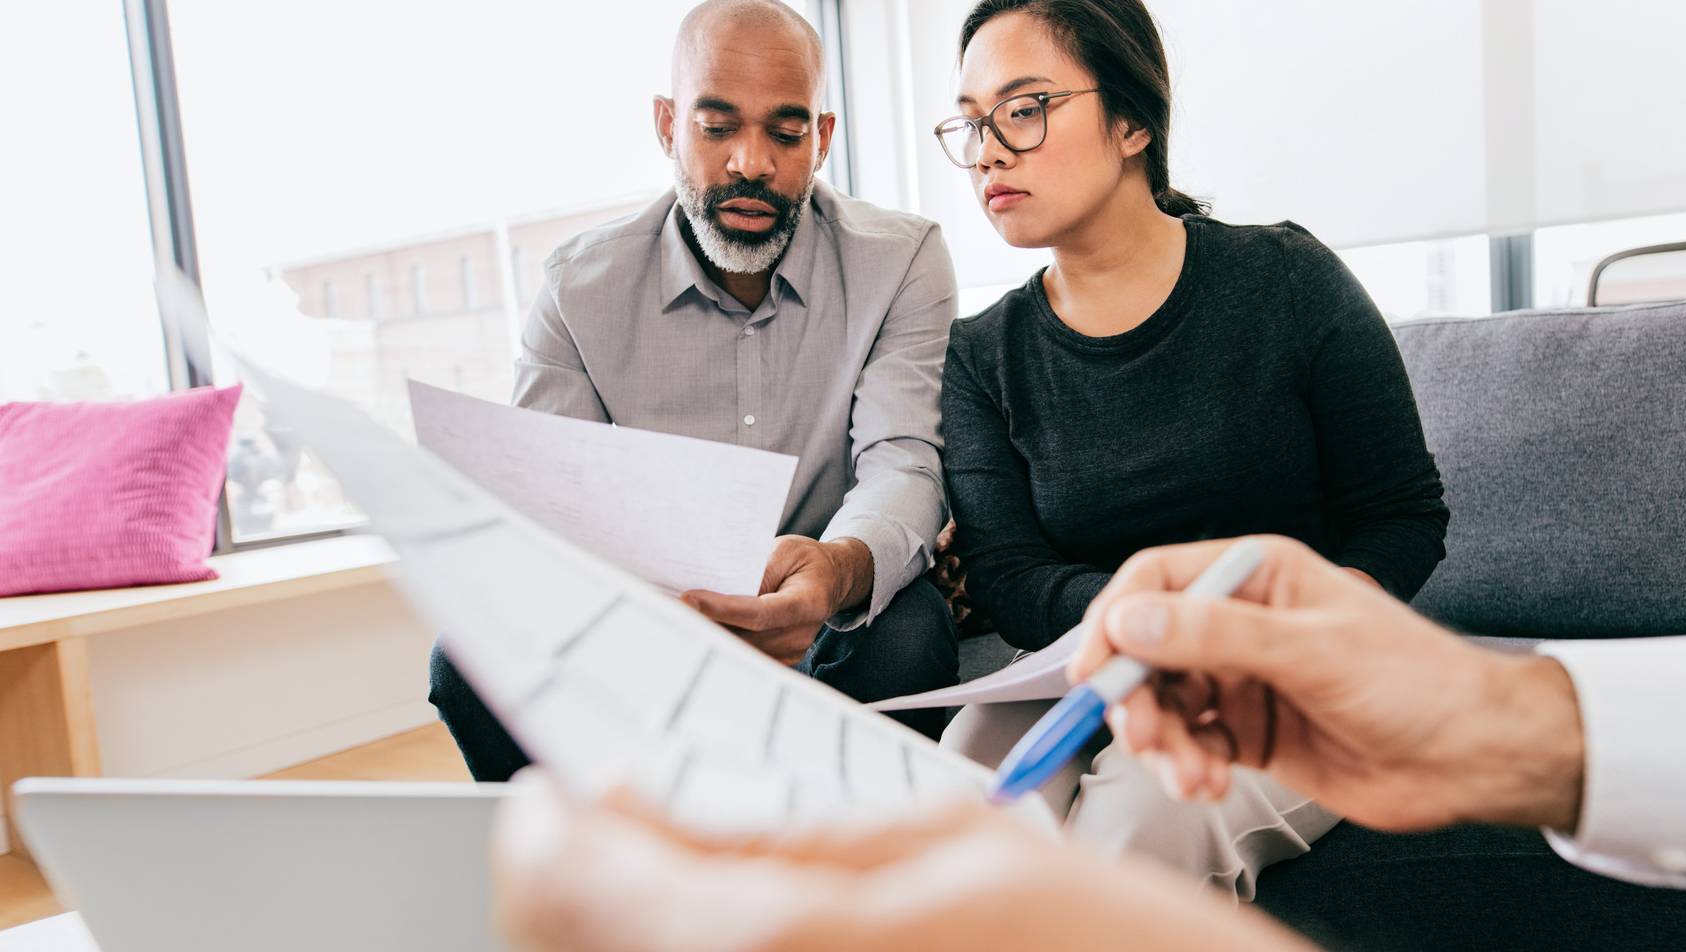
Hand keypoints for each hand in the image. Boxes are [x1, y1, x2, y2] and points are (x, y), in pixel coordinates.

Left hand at [493, 771, 1317, 951]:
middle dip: (569, 878)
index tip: (552, 789)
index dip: (542, 829)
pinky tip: (725, 922)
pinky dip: (673, 950)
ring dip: (616, 919)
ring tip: (661, 869)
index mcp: (778, 945)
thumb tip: (658, 818)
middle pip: (575, 944)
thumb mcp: (950, 846)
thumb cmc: (1104, 947)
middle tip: (601, 822)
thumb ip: (790, 838)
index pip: (572, 884)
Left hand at [681, 536, 872, 664]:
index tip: (688, 598)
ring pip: (739, 651)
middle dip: (704, 625)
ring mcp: (791, 652)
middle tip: (665, 611)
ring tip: (672, 619)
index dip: (722, 608)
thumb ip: (758, 570)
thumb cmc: (805, 561)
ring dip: (707, 636)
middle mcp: (801, 633)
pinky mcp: (779, 660)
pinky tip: (695, 630)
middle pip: (744, 638)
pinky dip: (720, 644)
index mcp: (809, 602)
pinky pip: (743, 657)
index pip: (760, 612)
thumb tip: (720, 590)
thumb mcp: (784, 550)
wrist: (831, 580)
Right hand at [1067, 536, 1585, 833]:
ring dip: (1164, 744)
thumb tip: (1132, 621)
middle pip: (1147, 650)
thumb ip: (1215, 634)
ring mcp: (1243, 679)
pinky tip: (1211, 781)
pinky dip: (1188, 767)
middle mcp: (1241, 622)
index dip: (1114, 623)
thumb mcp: (1311, 650)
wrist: (1470, 756)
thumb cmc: (1417, 682)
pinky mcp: (1249, 733)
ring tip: (1192, 773)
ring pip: (1163, 705)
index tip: (1095, 671)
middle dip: (1136, 698)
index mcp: (1255, 574)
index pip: (1155, 581)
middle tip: (1143, 736)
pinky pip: (1191, 746)